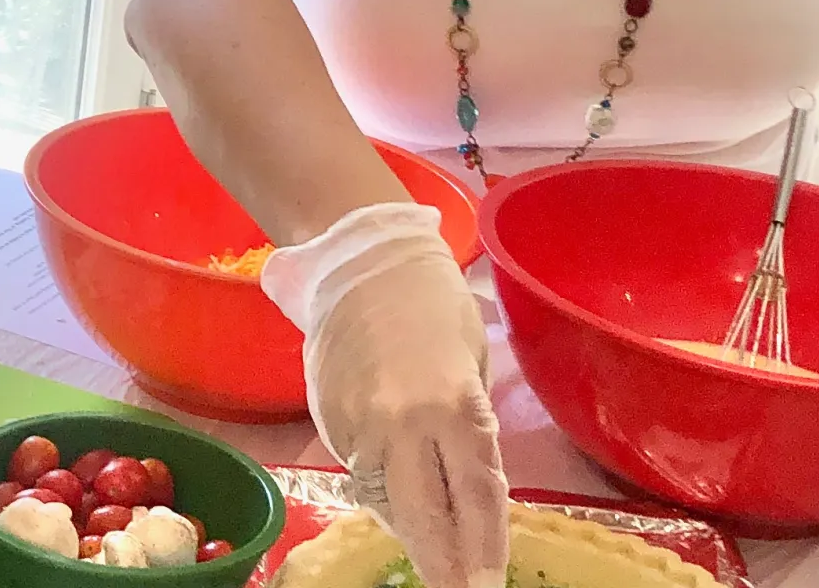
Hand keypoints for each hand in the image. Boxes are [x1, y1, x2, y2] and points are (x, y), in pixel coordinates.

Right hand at [262, 204, 508, 587]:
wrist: (364, 263)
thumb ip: (470, 423)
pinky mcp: (328, 422)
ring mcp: (361, 426)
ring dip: (410, 529)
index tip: (490, 583)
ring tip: (433, 552)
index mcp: (456, 403)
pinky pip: (358, 475)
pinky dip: (379, 493)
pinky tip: (396, 500)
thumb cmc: (434, 303)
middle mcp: (406, 423)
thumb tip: (471, 481)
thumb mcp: (473, 358)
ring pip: (386, 502)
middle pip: (427, 516)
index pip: (478, 493)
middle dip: (446, 563)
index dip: (485, 545)